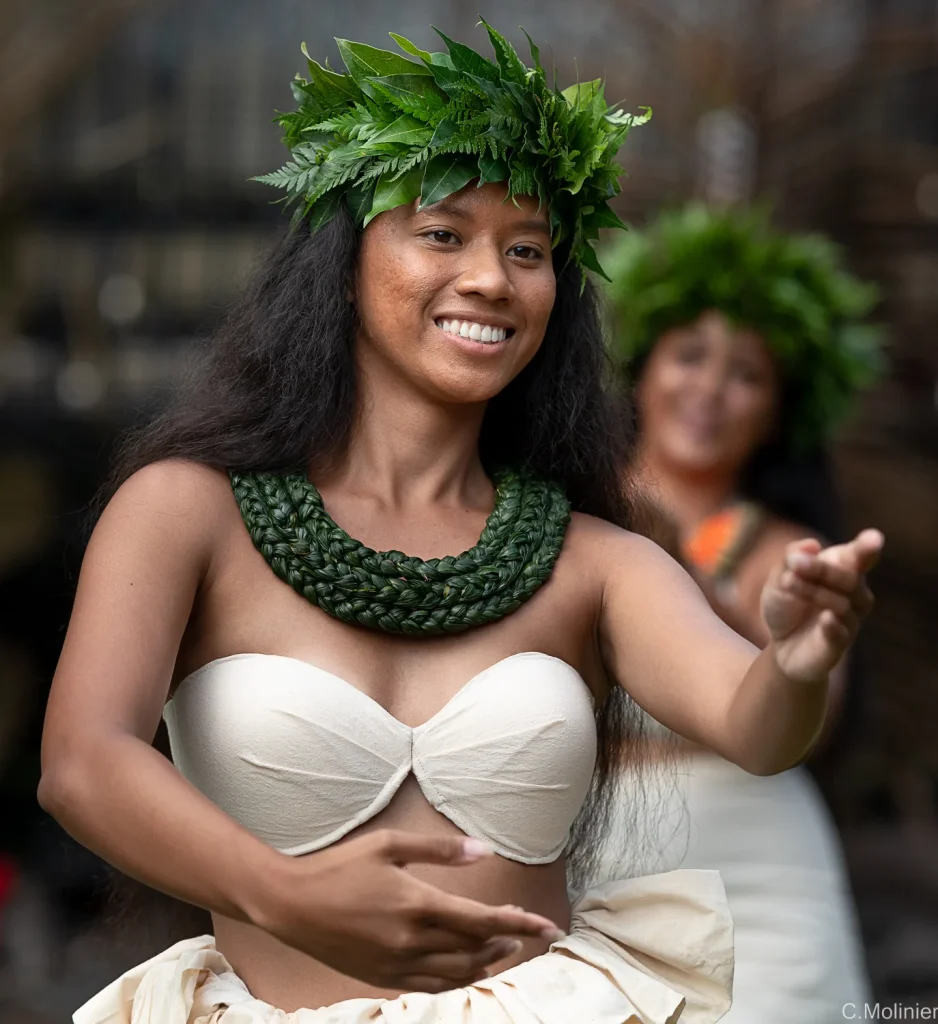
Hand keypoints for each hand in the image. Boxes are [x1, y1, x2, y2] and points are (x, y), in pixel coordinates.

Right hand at [252, 828, 562, 992]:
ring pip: (457, 972)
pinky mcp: (383, 978)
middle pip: (476, 949)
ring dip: (487, 962)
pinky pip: (432, 986)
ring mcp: (397, 965)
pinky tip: (467, 969)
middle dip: (508, 941)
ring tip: (505, 949)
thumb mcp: (389, 844)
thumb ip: (440, 849)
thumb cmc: (340, 867)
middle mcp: (412, 940)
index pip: (483, 919)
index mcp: (418, 903)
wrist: (291, 903)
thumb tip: (483, 850)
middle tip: (529, 931)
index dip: (520, 923)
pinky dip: (458, 980)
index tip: (547, 925)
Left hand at [760, 529, 882, 683]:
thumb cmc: (787, 603)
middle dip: (822, 569)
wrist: (779, 644)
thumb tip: (811, 545)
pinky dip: (834, 625)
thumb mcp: (779, 577)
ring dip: (814, 591)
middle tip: (795, 562)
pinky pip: (841, 633)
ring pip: (841, 604)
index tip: (874, 538)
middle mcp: (855, 594)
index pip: (860, 557)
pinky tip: (825, 619)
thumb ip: (791, 559)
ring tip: (787, 582)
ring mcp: (850, 620)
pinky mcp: (838, 644)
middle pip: (849, 578)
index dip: (868, 548)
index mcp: (844, 570)